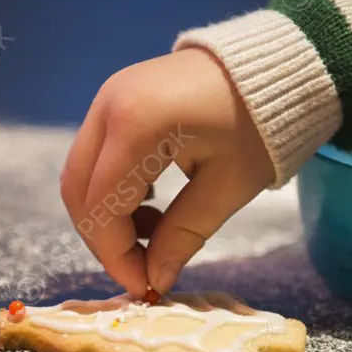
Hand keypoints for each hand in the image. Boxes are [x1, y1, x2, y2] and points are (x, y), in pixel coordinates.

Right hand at [60, 48, 273, 295]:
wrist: (273, 66)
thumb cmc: (259, 126)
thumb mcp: (227, 187)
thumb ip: (183, 235)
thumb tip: (153, 280)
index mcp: (137, 125)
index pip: (102, 206)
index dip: (116, 254)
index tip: (144, 285)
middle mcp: (109, 106)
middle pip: (78, 190)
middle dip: (103, 239)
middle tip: (142, 268)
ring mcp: (108, 97)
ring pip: (82, 174)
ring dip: (106, 215)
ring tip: (154, 234)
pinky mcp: (115, 99)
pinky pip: (96, 155)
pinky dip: (111, 188)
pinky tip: (150, 203)